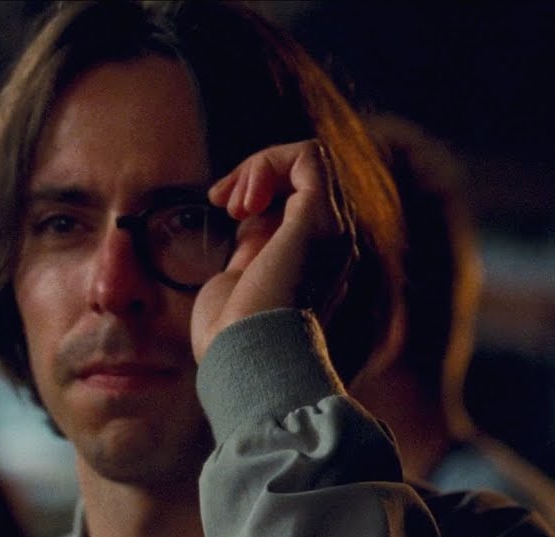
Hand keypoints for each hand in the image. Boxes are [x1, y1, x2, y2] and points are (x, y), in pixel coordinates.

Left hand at [190, 139, 355, 360]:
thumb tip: (247, 218)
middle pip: (305, 177)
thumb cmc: (232, 337)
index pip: (297, 200)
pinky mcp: (320, 220)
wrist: (244, 361)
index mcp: (314, 260)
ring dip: (259, 167)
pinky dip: (267, 163)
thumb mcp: (239, 279)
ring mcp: (333, 231)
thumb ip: (251, 246)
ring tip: (230, 201)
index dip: (260, 191)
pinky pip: (308, 156)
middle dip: (257, 174)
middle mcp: (333, 244)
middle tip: (221, 199)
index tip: (224, 209)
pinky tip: (243, 200)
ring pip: (309, 161)